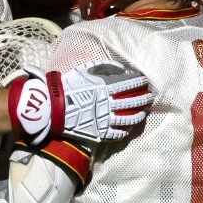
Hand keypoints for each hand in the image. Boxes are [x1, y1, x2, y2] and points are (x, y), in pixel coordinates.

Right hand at [6, 62, 150, 145]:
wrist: (53, 107)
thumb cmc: (69, 86)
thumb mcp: (86, 70)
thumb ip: (105, 69)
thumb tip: (122, 69)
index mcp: (106, 87)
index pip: (129, 84)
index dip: (139, 82)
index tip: (144, 81)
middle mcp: (109, 103)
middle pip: (133, 101)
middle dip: (144, 98)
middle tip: (149, 97)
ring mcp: (106, 119)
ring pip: (129, 118)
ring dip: (139, 114)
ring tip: (143, 112)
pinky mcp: (100, 132)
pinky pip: (118, 133)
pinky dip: (126, 130)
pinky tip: (130, 127)